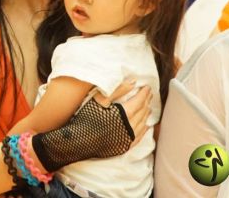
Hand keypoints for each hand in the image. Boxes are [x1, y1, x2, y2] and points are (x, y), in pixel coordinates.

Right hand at [31, 81, 151, 172]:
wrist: (79, 142)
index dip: (144, 93)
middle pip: (142, 112)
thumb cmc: (87, 118)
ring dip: (146, 114)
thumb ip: (118, 90)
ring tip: (148, 107)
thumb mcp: (100, 99)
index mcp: (125, 114)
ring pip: (142, 124)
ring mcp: (128, 138)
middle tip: (149, 95)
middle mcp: (130, 127)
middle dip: (146, 102)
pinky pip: (139, 136)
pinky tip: (146, 125)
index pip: (139, 101)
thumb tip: (134, 82)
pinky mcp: (124, 146)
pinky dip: (144, 129)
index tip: (147, 87)